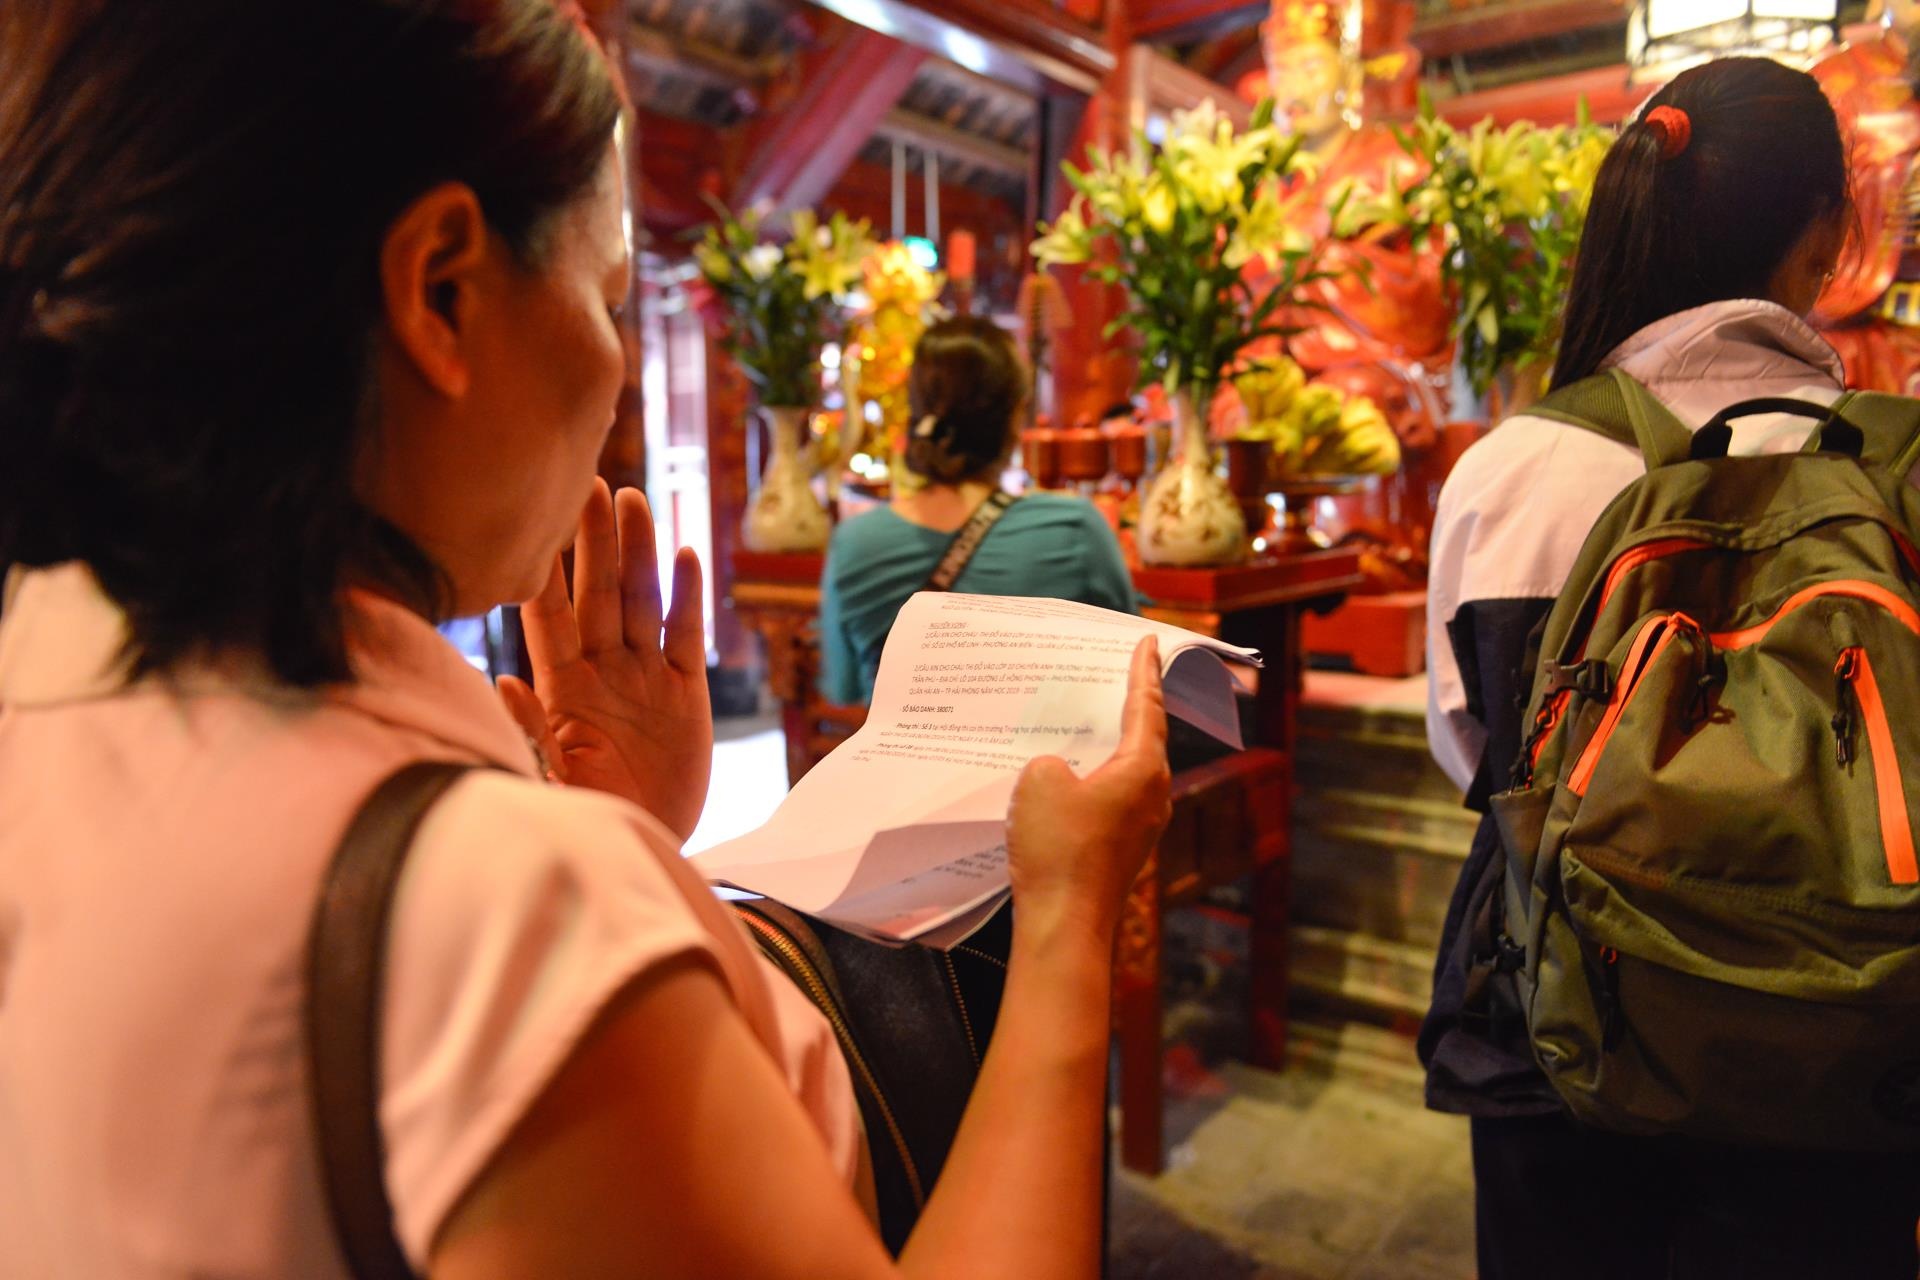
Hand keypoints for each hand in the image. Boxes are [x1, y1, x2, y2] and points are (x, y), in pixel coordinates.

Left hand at [498, 479, 712, 840]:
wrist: (643, 851)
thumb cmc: (583, 821)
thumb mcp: (547, 782)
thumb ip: (530, 733)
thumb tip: (501, 682)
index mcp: (561, 689)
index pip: (547, 617)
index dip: (543, 569)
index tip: (533, 519)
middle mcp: (602, 673)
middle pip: (598, 593)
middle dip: (593, 541)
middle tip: (589, 484)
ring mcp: (646, 680)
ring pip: (643, 602)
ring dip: (639, 552)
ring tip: (634, 500)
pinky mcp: (687, 696)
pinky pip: (686, 636)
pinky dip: (688, 597)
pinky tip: (685, 554)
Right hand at [1004, 637, 1170, 935]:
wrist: (1064, 925)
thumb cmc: (1058, 850)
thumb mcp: (1040, 781)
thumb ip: (1052, 762)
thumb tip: (1060, 773)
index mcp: (1144, 768)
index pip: (1147, 705)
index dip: (1143, 670)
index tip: (1147, 643)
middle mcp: (1153, 795)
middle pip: (1144, 737)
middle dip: (1130, 706)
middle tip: (1117, 674)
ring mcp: (1141, 826)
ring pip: (1127, 771)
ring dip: (1108, 747)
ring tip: (1086, 723)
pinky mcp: (1122, 849)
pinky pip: (1111, 800)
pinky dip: (1094, 780)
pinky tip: (1067, 780)